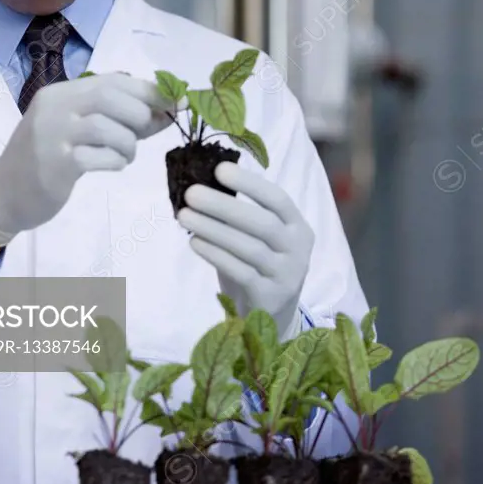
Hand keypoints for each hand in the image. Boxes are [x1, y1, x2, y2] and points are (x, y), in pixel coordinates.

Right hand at [0, 73, 175, 247]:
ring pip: (106, 127)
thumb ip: (118, 117)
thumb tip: (169, 108)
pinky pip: (98, 157)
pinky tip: (111, 166)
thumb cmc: (48, 157)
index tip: (176, 103)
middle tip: (142, 135)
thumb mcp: (78, 128)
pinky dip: (115, 162)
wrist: (4, 193)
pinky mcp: (54, 164)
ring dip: (128, 143)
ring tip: (124, 155)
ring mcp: (52, 134)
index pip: (113, 80)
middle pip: (110, 97)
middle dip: (139, 115)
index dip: (149, 91)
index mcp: (61, 93)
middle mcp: (54, 107)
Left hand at [177, 162, 314, 339]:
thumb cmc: (260, 263)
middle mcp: (298, 249)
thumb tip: (204, 182)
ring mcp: (286, 275)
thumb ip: (242, 214)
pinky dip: (215, 255)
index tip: (219, 169)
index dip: (250, 183)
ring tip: (184, 216)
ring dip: (213, 229)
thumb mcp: (260, 237)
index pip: (278, 199)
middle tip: (191, 193)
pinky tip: (194, 242)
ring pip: (249, 248)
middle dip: (224, 205)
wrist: (272, 314)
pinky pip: (240, 272)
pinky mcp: (270, 297)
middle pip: (263, 223)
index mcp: (297, 226)